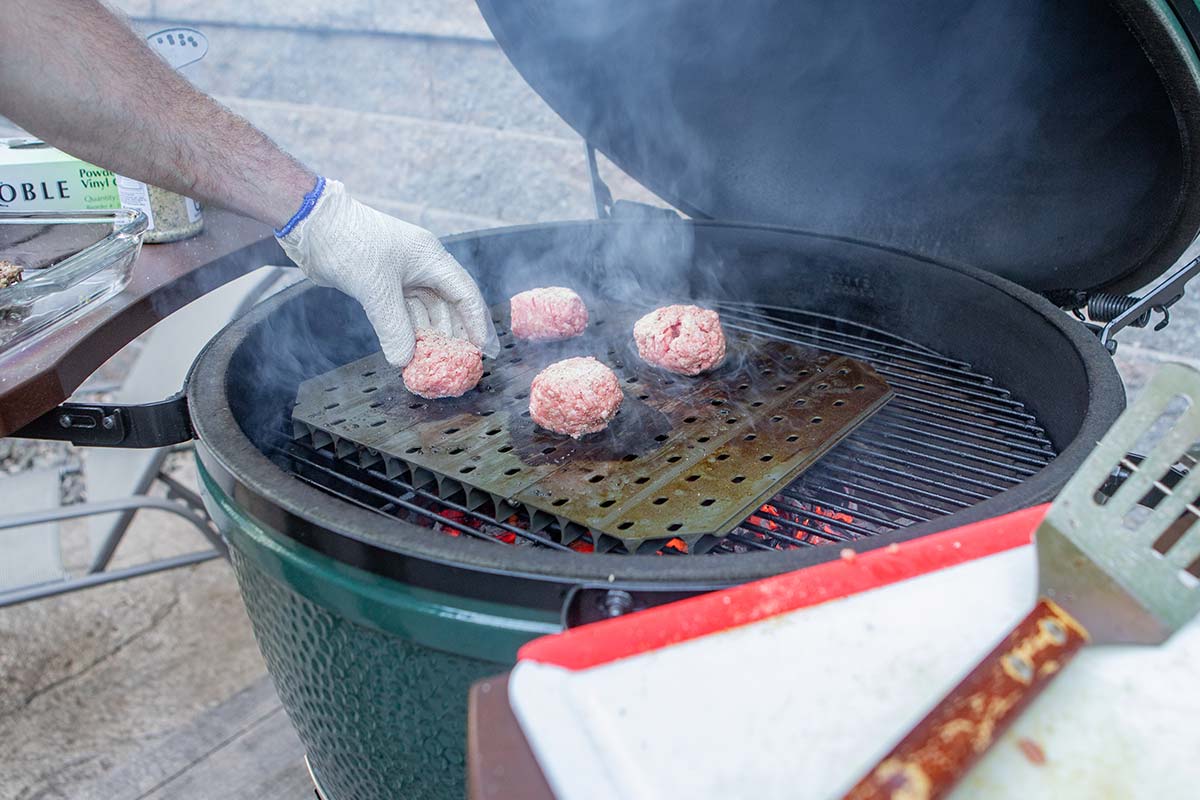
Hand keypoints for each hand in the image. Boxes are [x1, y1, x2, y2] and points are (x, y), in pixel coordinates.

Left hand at [278, 180, 498, 365]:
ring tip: (434, 364)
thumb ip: (394, 327)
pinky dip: (407, 332)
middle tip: (461, 364)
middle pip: (448, 306)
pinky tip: (409, 352)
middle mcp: (421, 266)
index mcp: (430, 257)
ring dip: (428, 337)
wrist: (310, 225)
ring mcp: (402, 275)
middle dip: (454, 335)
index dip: (477, 323)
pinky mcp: (382, 284)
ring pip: (425, 312)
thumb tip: (403, 360)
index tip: (486, 351)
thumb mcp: (375, 288)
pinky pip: (403, 313)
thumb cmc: (348, 243)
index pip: (465, 294)